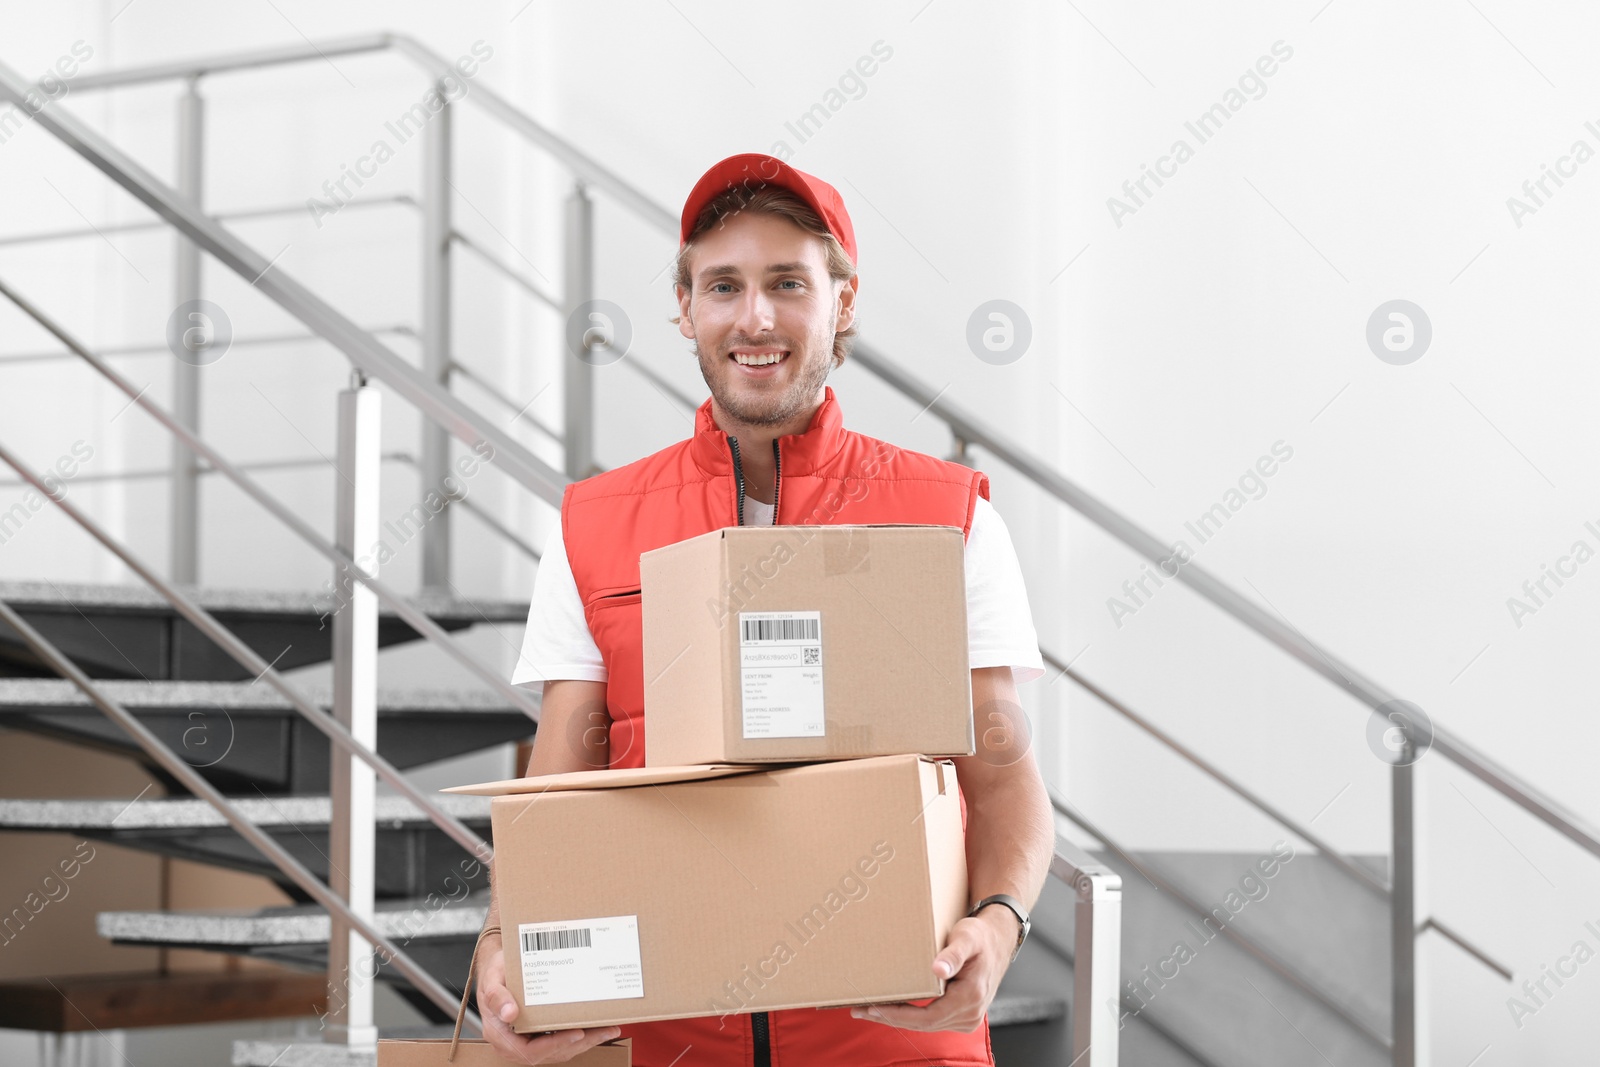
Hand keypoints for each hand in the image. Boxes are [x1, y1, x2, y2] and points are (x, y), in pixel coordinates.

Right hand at [474, 932, 621, 1062]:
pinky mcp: (538, 1036)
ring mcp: (527, 1041)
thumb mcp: (492, 978)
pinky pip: (560, 1041)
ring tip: (608, 1029)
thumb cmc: (496, 973)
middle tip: (604, 1030)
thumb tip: (509, 1013)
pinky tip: (598, 1027)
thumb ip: (497, 995)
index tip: (577, 1033)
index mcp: (499, 1034)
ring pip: (559, 1050)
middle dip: (579, 1043)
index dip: (555, 1045)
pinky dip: (580, 1036)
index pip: (529, 1051)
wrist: (497, 970)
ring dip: (585, 1042)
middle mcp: (513, 1043)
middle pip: (550, 1053)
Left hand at [849, 907, 1017, 1032]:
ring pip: (927, 1025)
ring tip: (869, 1010)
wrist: (998, 941)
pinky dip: (911, 1016)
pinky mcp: (963, 1016)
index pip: (927, 1016)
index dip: (898, 1015)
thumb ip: (953, 954)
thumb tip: (938, 970)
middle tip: (859, 1010)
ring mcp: (968, 1018)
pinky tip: (892, 1008)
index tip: (874, 1009)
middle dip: (890, 1018)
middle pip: (924, 1025)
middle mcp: (970, 1013)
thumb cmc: (980, 936)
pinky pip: (933, 1021)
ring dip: (898, 1019)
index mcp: (970, 996)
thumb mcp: (967, 937)